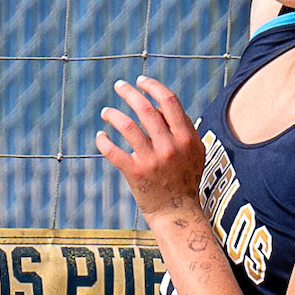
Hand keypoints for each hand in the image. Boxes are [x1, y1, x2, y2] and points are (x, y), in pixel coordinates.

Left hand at [97, 75, 206, 224]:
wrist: (177, 214)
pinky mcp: (135, 173)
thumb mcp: (193, 152)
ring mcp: (152, 161)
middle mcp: (170, 147)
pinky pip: (113, 151)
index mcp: (187, 139)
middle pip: (145, 109)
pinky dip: (103, 141)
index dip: (153, 86)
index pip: (170, 101)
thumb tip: (159, 102)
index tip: (140, 80)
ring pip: (126, 125)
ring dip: (112, 114)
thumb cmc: (184, 178)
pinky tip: (101, 136)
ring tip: (106, 112)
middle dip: (129, 92)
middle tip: (119, 85)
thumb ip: (182, 127)